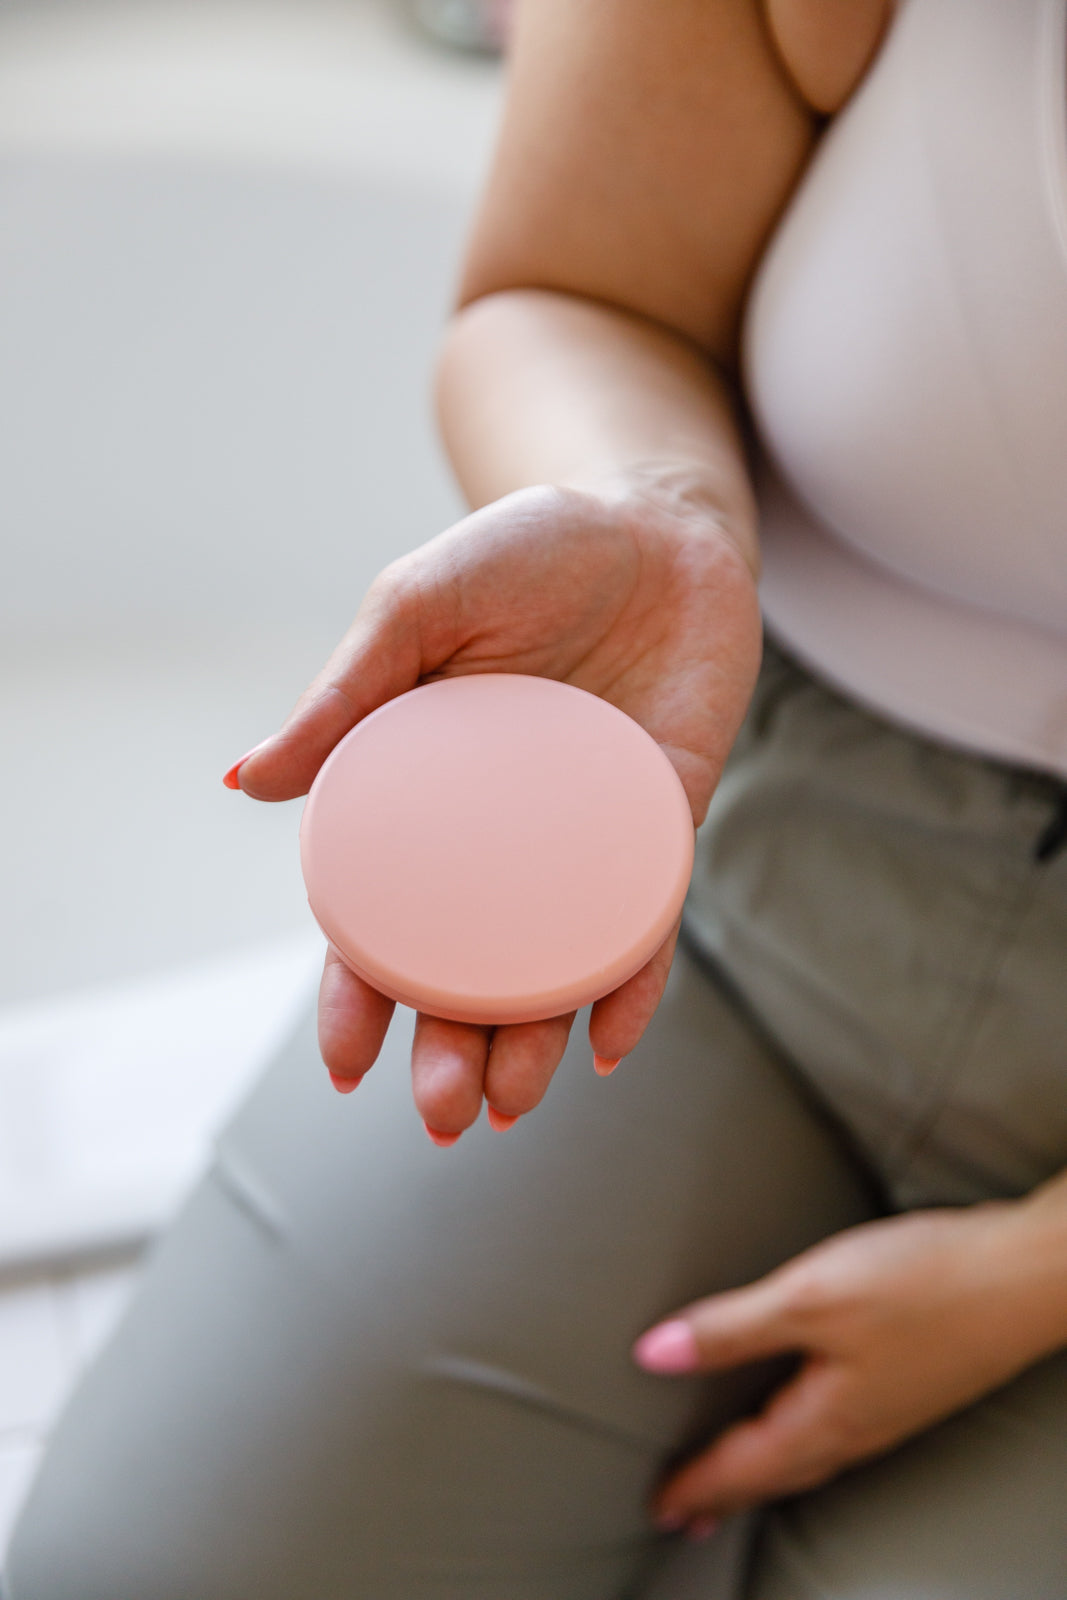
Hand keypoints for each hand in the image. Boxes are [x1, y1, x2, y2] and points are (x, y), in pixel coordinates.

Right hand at [226, 481, 760, 1138]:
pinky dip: (632, 983)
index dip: (359, 994)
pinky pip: (648, 922)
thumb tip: (246, 784)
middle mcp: (501, 837)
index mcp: (426, 795)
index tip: (344, 1064)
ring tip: (511, 1103)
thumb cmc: (528, 550)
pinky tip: (608, 1040)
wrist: (657, 521)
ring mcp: (586, 840)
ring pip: (554, 967)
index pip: (384, 918)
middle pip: (469, 968)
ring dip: (532, 1044)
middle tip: (440, 1111)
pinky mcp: (665, 827)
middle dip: (450, 1050)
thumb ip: (347, 694)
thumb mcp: (421, 605)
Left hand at [634, 1201, 1057, 1529]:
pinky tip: (808, 1418)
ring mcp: (890, 1407)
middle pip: (776, 1472)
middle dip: (727, 1493)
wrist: (1029, 1274)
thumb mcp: (810, 1298)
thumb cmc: (925, 1284)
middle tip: (686, 1512)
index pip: (743, 1467)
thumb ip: (731, 1328)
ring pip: (809, 1454)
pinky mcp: (911, 1379)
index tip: (658, 1504)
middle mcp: (858, 1426)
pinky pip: (838, 1429)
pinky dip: (802, 1439)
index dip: (695, 1484)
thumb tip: (654, 1356)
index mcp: (827, 1419)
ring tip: (735, 1476)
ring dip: (763, 1469)